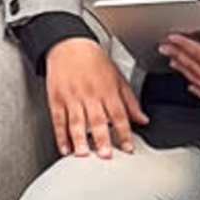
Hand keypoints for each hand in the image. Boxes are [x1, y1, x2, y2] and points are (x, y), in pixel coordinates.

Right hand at [42, 36, 143, 158]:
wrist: (69, 45)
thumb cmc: (94, 61)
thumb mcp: (118, 77)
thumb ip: (130, 101)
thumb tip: (143, 119)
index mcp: (107, 90)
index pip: (118, 114)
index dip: (124, 132)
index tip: (128, 148)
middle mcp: (90, 94)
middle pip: (96, 119)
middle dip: (102, 138)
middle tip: (105, 154)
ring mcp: (72, 97)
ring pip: (76, 121)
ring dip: (79, 139)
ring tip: (83, 154)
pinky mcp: (56, 99)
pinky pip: (58, 120)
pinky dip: (60, 135)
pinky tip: (65, 148)